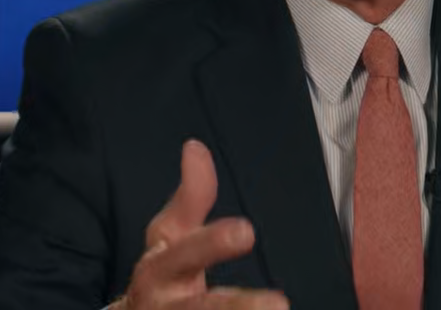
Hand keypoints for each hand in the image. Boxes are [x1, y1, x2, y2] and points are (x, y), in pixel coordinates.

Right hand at [112, 140, 287, 308]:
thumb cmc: (162, 272)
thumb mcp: (169, 236)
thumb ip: (190, 197)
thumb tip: (194, 146)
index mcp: (159, 270)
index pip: (184, 253)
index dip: (212, 243)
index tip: (247, 231)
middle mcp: (166, 305)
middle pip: (201, 308)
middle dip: (237, 306)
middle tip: (281, 305)